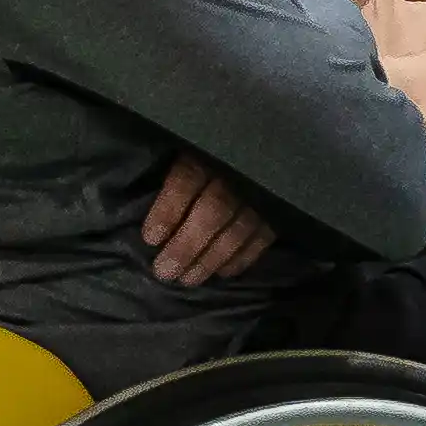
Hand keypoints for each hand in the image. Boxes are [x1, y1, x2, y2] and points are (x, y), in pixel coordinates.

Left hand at [139, 151, 279, 288]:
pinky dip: (243, 258)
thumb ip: (165, 179)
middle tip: (165, 272)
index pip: (187, 180)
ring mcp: (261, 191)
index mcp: (205, 152)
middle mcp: (236, 171)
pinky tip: (223, 272)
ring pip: (239, 229)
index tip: (150, 239)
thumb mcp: (177, 155)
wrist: (257, 146)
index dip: (169, 211)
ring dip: (212, 259)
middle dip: (188, 246)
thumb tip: (147, 221)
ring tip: (188, 279)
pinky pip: (263, 237)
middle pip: (213, 211)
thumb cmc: (200, 156)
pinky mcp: (278, 208)